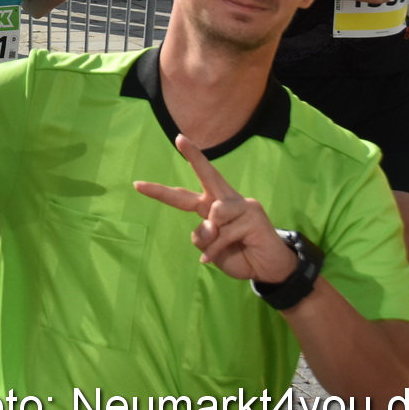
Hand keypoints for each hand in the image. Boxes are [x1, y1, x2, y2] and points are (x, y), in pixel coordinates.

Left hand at [134, 134, 299, 282]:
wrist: (269, 271)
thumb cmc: (239, 257)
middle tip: (179, 138)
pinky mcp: (254, 215)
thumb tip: (209, 224)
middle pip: (208, 175)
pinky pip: (225, 231)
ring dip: (213, 237)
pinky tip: (222, 255)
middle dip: (193, 156)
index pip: (185, 196)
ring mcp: (243, 205)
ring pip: (215, 213)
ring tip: (222, 248)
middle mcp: (226, 201)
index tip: (139, 183)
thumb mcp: (210, 249)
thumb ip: (202, 237)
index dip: (162, 191)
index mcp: (211, 207)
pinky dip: (217, 248)